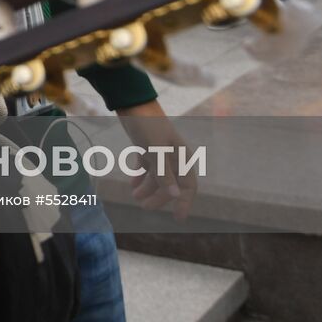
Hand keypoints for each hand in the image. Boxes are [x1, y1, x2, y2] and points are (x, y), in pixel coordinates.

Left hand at [117, 99, 196, 220]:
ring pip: (157, 176)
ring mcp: (160, 152)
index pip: (189, 185)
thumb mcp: (155, 151)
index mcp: (182, 157)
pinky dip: (140, 176)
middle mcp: (174, 156)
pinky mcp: (148, 147)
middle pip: (171, 183)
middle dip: (159, 196)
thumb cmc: (148, 125)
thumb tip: (175, 194)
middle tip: (144, 206)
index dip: (184, 202)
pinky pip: (147, 167)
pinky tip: (132, 183)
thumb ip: (164, 173)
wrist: (132, 103)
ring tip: (135, 196)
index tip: (178, 218)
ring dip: (147, 187)